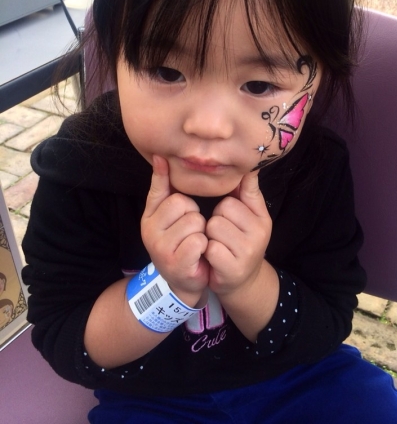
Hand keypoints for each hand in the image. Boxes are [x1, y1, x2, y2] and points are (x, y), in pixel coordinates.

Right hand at [141, 156, 208, 304]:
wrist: (185, 282)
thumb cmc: (180, 242)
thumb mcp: (169, 213)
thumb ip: (164, 186)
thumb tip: (160, 156)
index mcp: (149, 216)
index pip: (166, 191)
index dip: (177, 191)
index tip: (170, 177)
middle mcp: (150, 230)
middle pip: (183, 203)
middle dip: (195, 215)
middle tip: (192, 231)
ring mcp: (160, 248)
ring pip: (194, 222)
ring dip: (202, 232)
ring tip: (196, 243)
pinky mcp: (174, 263)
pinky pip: (198, 241)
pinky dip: (204, 247)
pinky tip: (198, 255)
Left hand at [205, 171, 271, 296]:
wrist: (242, 281)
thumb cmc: (242, 241)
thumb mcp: (250, 216)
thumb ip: (248, 191)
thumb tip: (249, 165)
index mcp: (262, 217)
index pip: (232, 198)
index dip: (223, 208)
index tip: (229, 220)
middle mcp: (259, 233)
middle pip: (221, 211)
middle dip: (215, 222)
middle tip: (222, 235)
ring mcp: (248, 252)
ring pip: (213, 228)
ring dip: (210, 237)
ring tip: (218, 245)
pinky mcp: (233, 268)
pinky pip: (210, 248)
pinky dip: (208, 253)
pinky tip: (214, 258)